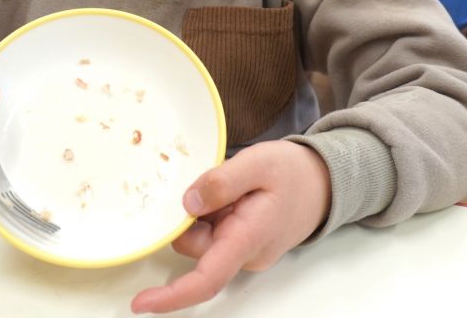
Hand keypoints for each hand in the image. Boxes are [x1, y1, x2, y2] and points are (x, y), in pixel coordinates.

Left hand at [131, 140, 330, 313]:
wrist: (325, 180)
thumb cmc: (295, 172)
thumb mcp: (260, 162)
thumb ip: (222, 181)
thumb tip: (187, 202)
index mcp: (248, 238)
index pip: (206, 279)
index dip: (171, 295)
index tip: (140, 303)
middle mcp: (244, 253)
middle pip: (196, 247)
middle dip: (192, 216)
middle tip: (217, 181)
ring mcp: (244, 249)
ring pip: (203, 237)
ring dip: (205, 210)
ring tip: (232, 184)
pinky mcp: (242, 241)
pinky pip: (214, 230)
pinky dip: (214, 210)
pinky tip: (234, 192)